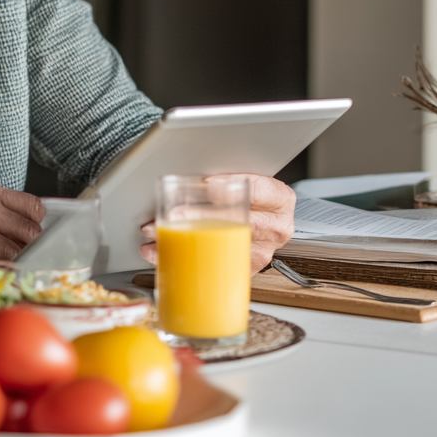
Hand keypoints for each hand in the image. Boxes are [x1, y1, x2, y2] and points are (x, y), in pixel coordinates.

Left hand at [139, 173, 294, 274]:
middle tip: (173, 216)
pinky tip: (160, 252)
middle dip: (200, 219)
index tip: (205, 183)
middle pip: (239, 222)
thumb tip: (185, 168)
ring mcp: (262, 251)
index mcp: (279, 199)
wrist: (262, 215)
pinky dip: (183, 259)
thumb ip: (224, 174)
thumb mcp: (243, 177)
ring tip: (157, 234)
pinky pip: (214, 267)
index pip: (258, 189)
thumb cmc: (247, 193)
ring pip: (224, 248)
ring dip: (185, 241)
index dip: (230, 186)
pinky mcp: (245, 268)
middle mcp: (275, 227)